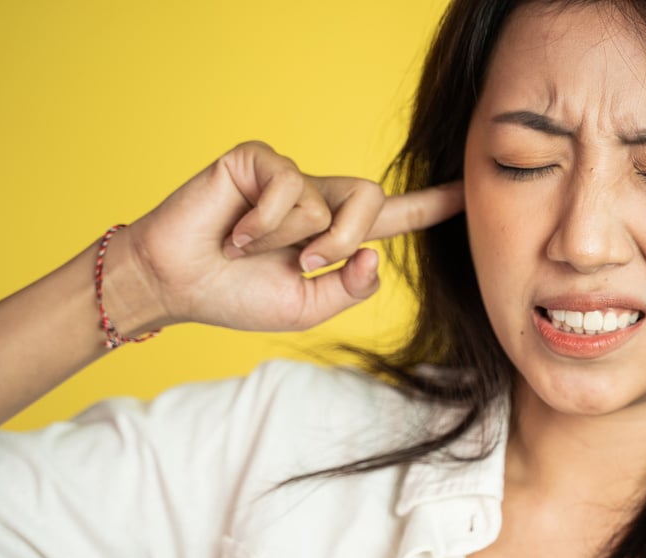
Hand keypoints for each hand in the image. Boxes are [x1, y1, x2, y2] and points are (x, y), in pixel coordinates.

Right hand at [110, 141, 462, 332]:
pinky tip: (234, 235)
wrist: (178, 285)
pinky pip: (286, 189)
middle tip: (301, 263)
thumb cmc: (238, 296)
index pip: (394, 217)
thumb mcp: (307, 307)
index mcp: (336, 235)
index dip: (431, 205)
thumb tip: (372, 256)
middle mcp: (319, 198)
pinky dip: (261, 225)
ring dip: (290, 241)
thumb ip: (348, 290)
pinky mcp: (256, 161)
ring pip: (326, 203)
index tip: (467, 192)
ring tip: (248, 249)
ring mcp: (288, 176)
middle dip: (342, 240)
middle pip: (372, 200)